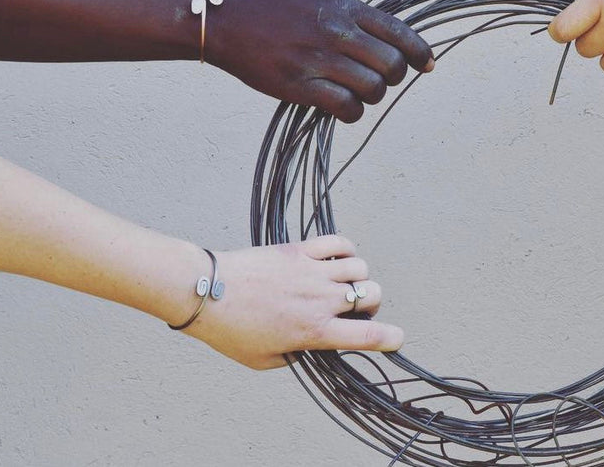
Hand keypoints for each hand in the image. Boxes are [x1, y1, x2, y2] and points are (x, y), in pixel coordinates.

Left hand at [181, 236, 401, 369]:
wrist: (208, 292)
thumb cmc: (231, 330)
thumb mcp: (265, 360)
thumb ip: (295, 355)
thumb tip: (310, 345)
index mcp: (314, 332)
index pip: (368, 337)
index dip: (391, 339)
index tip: (395, 339)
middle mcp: (320, 301)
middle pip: (373, 296)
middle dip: (371, 304)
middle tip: (354, 309)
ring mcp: (313, 272)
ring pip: (360, 269)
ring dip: (359, 278)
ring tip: (342, 283)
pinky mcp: (301, 250)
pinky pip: (339, 243)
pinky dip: (346, 250)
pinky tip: (336, 259)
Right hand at [209, 0, 433, 121]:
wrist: (226, 20)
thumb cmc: (276, 10)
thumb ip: (355, 18)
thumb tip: (393, 43)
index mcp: (345, 7)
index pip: (400, 32)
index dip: (420, 53)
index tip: (426, 65)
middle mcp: (337, 31)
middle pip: (392, 65)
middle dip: (392, 78)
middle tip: (376, 80)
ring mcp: (319, 59)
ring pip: (373, 89)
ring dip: (370, 96)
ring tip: (353, 91)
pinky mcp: (300, 85)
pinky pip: (347, 108)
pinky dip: (351, 112)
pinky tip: (340, 106)